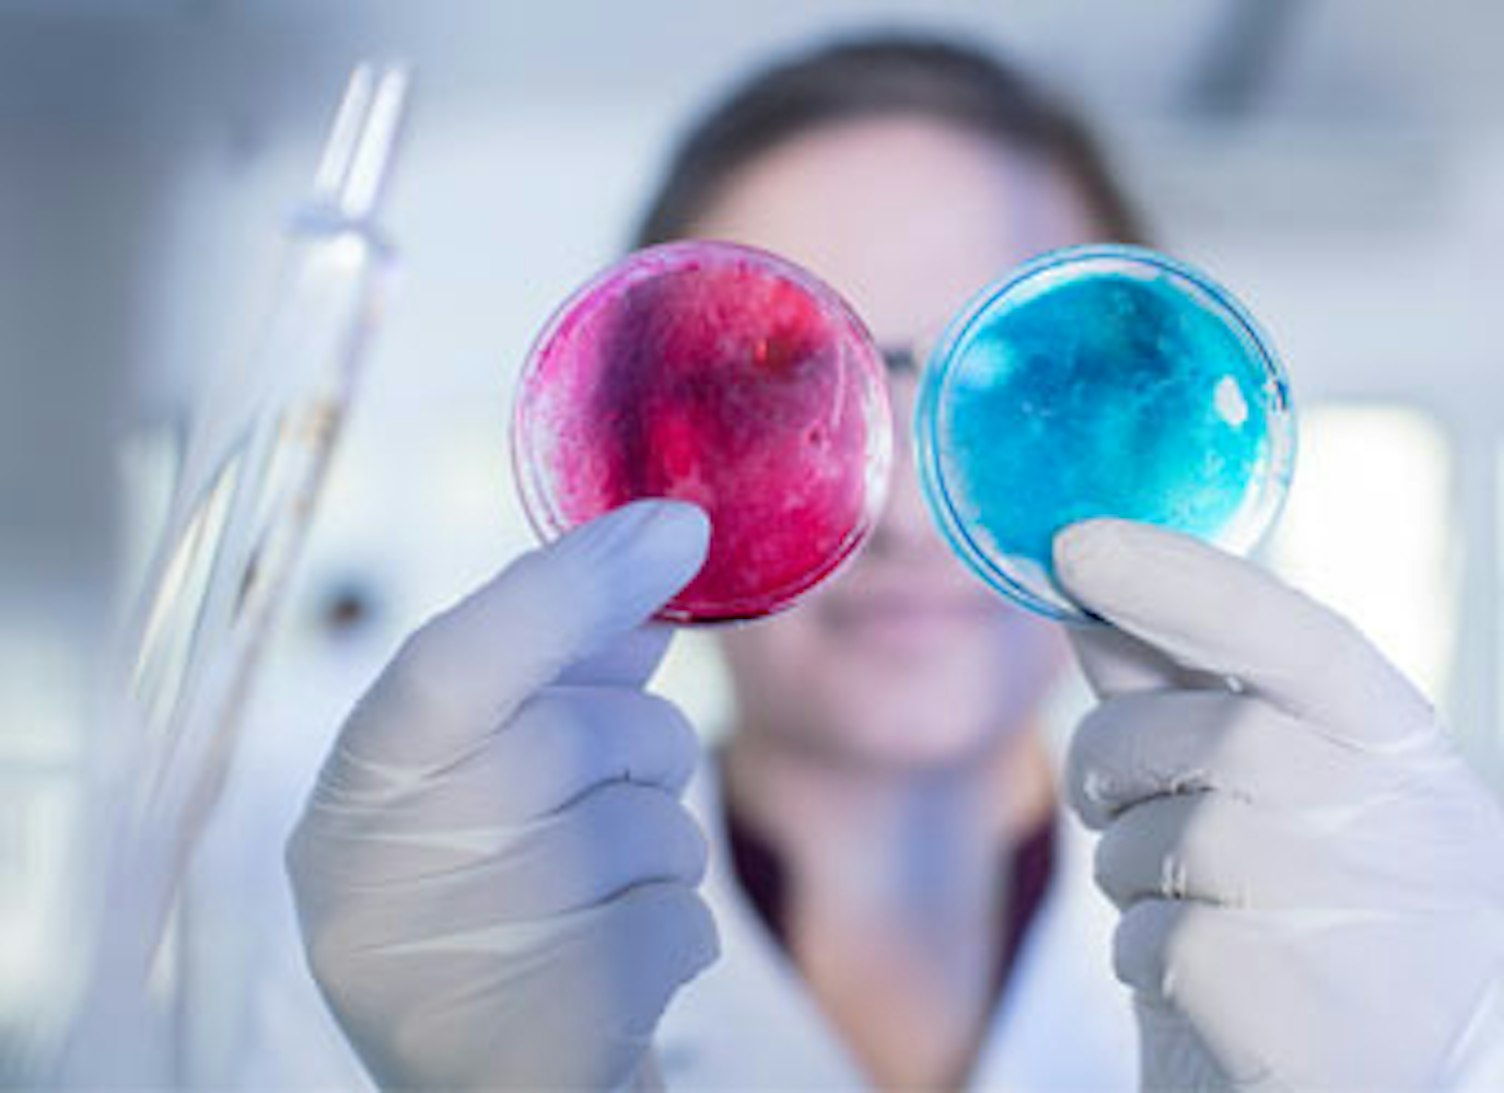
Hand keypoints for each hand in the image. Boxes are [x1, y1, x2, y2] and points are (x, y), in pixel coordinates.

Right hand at [286, 500, 717, 1090]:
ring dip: (664, 845)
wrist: (489, 1079)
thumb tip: (651, 554)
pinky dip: (678, 931)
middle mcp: (378, 877)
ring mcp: (451, 964)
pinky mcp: (539, 1037)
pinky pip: (678, 922)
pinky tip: (623, 962)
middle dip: (642, 742)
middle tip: (628, 779)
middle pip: (575, 738)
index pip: (450, 662)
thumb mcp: (496, 782)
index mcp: (355, 793)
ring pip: (645, 828)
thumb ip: (558, 670)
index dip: (567, 588)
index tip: (670, 530)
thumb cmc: (500, 902)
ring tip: (607, 891)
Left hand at [1055, 519, 1503, 1090]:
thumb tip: (1089, 582)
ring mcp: (1354, 917)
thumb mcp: (1283, 792)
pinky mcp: (1287, 1006)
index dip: (1184, 581)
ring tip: (1194, 905)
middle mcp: (1400, 823)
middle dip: (1120, 758)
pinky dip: (1143, 954)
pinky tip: (1206, 981)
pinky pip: (1146, 937)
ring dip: (1130, 868)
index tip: (1077, 541)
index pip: (1298, 636)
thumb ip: (1189, 685)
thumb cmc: (1317, 915)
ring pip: (1155, 837)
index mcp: (1400, 749)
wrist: (1390, 1078)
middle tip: (1123, 798)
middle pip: (1197, 732)